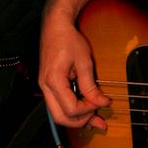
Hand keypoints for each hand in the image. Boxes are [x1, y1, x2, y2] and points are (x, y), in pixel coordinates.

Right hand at [39, 9, 110, 129]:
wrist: (55, 26)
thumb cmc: (68, 39)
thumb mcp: (83, 62)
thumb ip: (91, 86)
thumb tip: (101, 103)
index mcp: (53, 80)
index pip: (71, 108)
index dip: (89, 109)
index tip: (102, 102)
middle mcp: (45, 86)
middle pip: (60, 117)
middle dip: (81, 121)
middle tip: (98, 118)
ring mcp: (45, 86)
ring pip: (58, 114)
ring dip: (76, 119)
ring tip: (95, 119)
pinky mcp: (48, 84)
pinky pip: (58, 104)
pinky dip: (72, 110)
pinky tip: (85, 110)